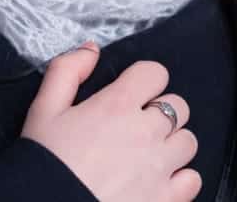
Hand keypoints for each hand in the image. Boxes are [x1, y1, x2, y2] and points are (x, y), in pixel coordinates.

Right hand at [21, 42, 200, 201]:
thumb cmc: (44, 163)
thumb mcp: (43, 110)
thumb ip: (66, 71)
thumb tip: (90, 50)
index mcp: (117, 106)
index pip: (155, 73)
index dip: (143, 80)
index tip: (132, 94)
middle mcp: (145, 133)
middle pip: (177, 106)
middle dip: (159, 112)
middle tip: (136, 127)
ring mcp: (159, 167)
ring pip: (188, 141)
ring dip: (170, 144)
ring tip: (146, 155)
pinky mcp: (165, 198)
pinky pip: (192, 179)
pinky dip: (179, 179)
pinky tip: (157, 181)